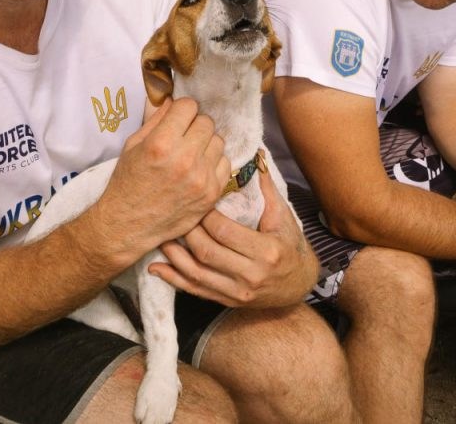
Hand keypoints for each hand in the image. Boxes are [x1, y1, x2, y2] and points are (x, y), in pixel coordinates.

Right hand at [98, 98, 230, 249]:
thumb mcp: (133, 145)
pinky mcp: (212, 194)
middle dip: (194, 125)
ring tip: (191, 154)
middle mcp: (185, 159)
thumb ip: (157, 120)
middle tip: (183, 137)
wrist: (129, 224)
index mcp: (162, 143)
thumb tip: (173, 100)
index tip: (177, 118)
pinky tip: (198, 170)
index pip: (189, 106)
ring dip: (206, 144)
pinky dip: (213, 163)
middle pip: (207, 122)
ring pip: (218, 142)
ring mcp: (202, 178)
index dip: (182, 110)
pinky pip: (225, 164)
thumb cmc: (127, 182)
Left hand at [148, 171, 316, 307]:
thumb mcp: (283, 215)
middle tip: (173, 212)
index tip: (194, 199)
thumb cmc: (290, 244)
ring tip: (160, 236)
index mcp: (266, 251)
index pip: (224, 231)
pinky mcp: (228, 301)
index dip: (205, 214)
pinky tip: (156, 269)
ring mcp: (238, 292)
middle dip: (187, 231)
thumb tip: (255, 154)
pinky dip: (174, 280)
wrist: (299, 283)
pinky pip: (196, 291)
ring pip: (197, 273)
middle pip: (207, 251)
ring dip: (174, 255)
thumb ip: (266, 187)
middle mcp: (251, 275)